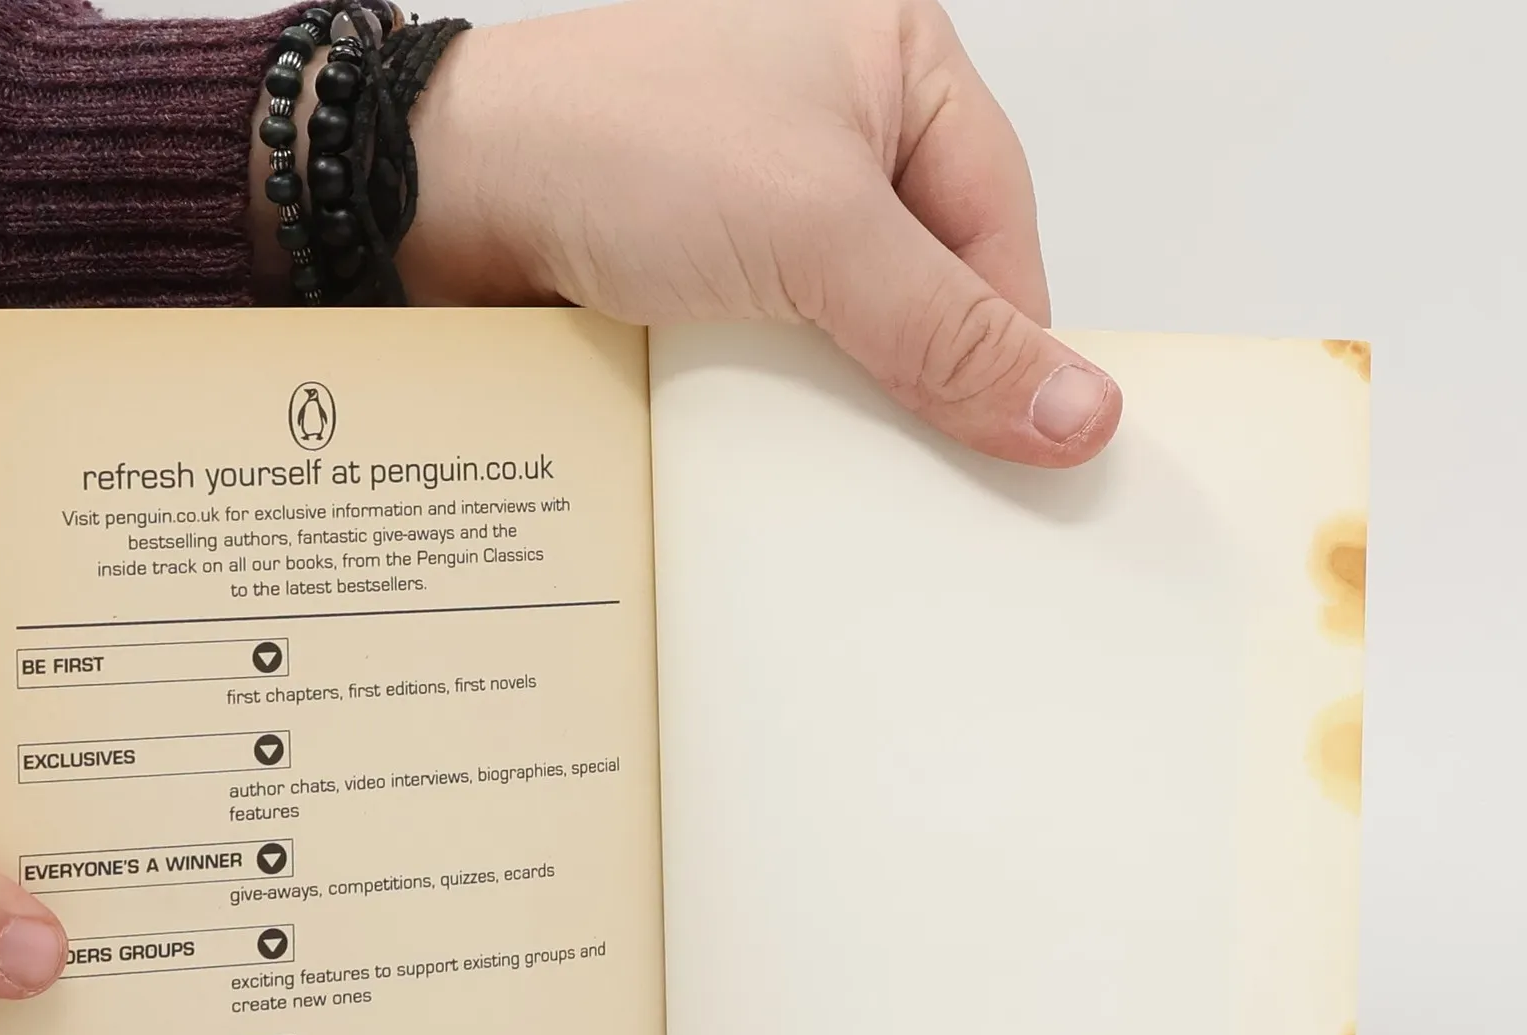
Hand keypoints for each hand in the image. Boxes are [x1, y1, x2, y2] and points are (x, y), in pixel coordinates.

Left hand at [400, 0, 1119, 466]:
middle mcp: (837, 123)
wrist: (448, 193)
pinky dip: (786, 403)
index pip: (999, 228)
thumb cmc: (618, 144)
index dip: (1012, 344)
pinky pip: (784, 350)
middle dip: (928, 380)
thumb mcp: (819, 234)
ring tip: (851, 471)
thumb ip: (948, 332)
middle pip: (932, 285)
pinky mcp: (707, 266)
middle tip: (938, 479)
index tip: (1026, 450)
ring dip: (851, 403)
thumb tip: (1077, 412)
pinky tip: (782, 450)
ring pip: (857, 328)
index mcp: (896, 62)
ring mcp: (765, 198)